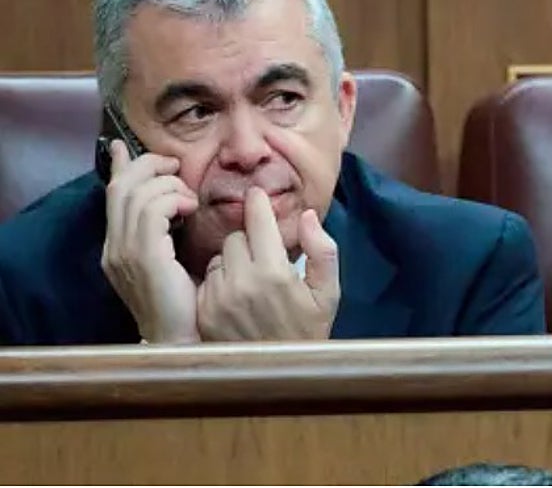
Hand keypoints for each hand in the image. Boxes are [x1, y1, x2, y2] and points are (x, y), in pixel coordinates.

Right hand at [100, 140, 200, 343]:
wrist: (182, 340)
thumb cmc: (188, 302)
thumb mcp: (175, 260)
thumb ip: (169, 232)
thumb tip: (179, 202)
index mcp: (118, 248)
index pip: (111, 197)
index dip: (118, 167)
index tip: (122, 146)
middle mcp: (114, 249)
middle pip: (120, 187)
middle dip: (148, 166)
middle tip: (175, 165)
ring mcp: (124, 253)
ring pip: (136, 194)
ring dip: (168, 185)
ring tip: (189, 199)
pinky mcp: (142, 257)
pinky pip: (152, 211)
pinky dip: (173, 200)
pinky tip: (190, 209)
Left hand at [196, 188, 338, 341]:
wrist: (280, 376)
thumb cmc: (308, 331)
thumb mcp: (328, 292)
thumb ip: (323, 250)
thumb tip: (307, 215)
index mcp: (275, 272)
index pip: (257, 221)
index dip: (257, 203)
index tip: (256, 194)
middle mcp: (242, 282)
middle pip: (236, 237)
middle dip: (250, 241)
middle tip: (264, 258)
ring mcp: (218, 298)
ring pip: (219, 257)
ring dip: (232, 262)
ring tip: (250, 281)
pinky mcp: (203, 311)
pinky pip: (207, 280)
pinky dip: (219, 282)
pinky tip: (235, 297)